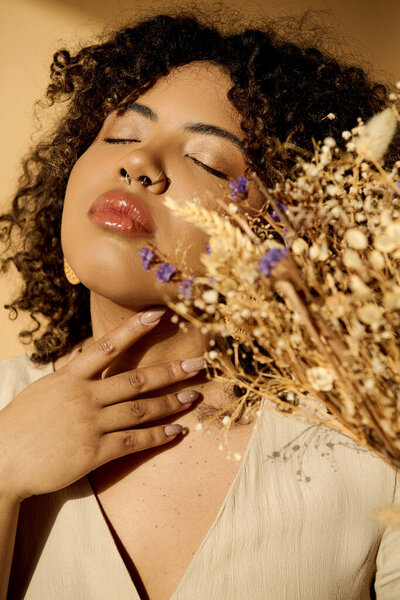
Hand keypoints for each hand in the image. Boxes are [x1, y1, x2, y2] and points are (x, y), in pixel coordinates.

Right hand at [0, 308, 204, 502]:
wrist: (1, 462)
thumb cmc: (20, 424)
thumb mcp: (41, 390)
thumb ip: (67, 373)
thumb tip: (80, 354)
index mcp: (69, 378)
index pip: (107, 346)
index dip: (134, 329)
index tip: (158, 315)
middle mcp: (83, 397)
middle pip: (136, 380)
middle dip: (170, 371)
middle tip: (199, 364)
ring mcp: (89, 425)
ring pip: (140, 410)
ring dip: (171, 403)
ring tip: (194, 396)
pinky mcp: (93, 453)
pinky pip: (133, 442)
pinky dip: (157, 436)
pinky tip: (176, 431)